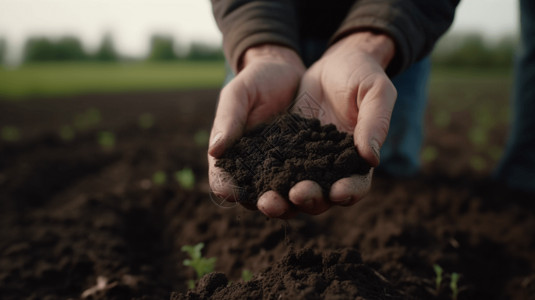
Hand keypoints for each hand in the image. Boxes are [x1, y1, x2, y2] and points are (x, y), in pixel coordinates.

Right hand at [208, 44, 305, 211]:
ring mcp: (286, 171)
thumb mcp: (238, 93)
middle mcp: (259, 172)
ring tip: (301, 195)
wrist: (289, 73)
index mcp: (233, 158)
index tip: (235, 192)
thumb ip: (228, 119)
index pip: (223, 181)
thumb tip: (214, 150)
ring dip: (294, 202)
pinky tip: (329, 184)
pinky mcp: (310, 166)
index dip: (227, 189)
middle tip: (272, 203)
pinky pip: (315, 181)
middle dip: (266, 203)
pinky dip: (321, 186)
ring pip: (289, 197)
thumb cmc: (256, 81)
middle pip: (258, 198)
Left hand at [261, 32, 397, 216]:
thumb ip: (376, 122)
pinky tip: (246, 182)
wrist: (334, 63)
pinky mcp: (282, 151)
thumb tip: (371, 157)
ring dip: (280, 201)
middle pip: (320, 197)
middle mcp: (329, 169)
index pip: (356, 185)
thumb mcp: (376, 91)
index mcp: (356, 161)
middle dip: (308, 200)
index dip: (348, 192)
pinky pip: (269, 169)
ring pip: (290, 191)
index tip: (337, 192)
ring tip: (266, 201)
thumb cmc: (363, 75)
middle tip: (295, 195)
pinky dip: (259, 179)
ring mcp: (304, 162)